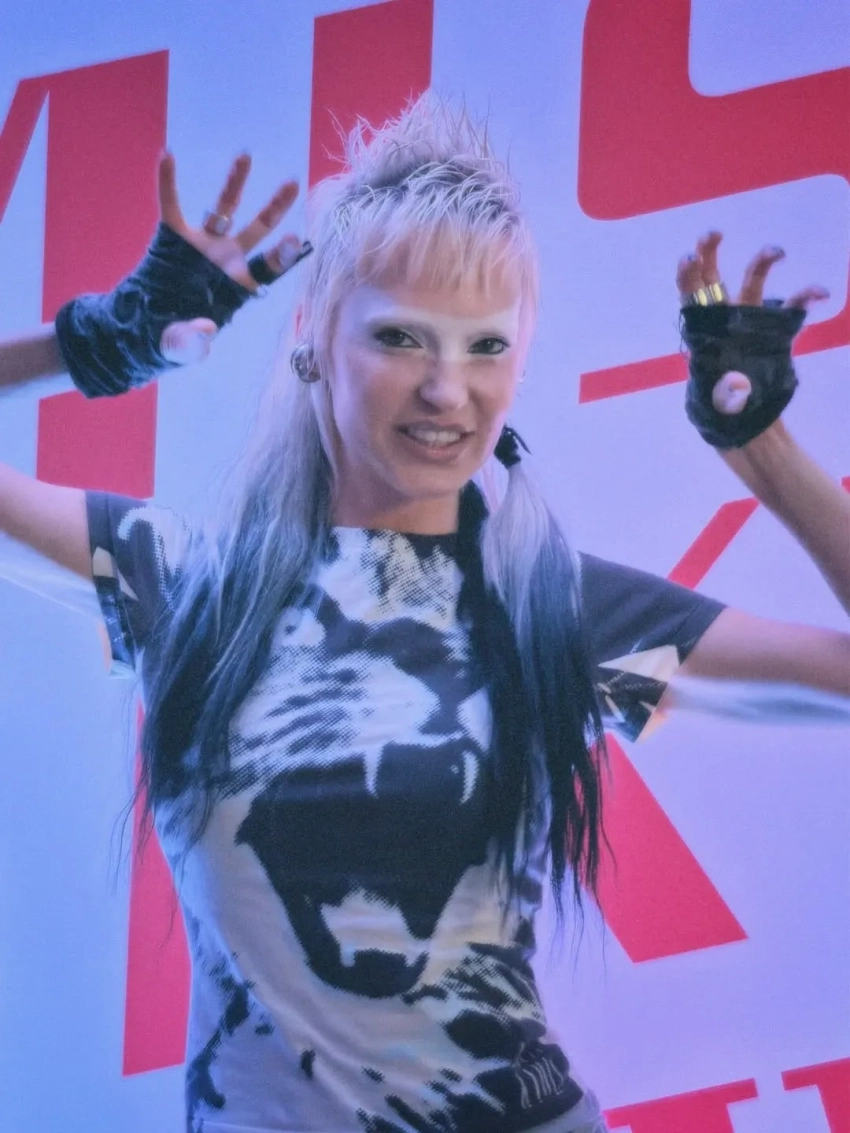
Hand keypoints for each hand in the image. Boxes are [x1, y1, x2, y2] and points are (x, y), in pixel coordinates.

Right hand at [157, 153, 302, 364]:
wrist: (145, 327)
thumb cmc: (175, 339)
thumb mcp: (183, 346)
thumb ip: (194, 343)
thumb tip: (206, 331)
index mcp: (239, 286)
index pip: (268, 269)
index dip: (282, 256)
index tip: (296, 239)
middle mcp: (227, 260)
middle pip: (258, 230)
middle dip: (275, 208)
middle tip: (292, 183)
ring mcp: (203, 244)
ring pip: (224, 208)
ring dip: (234, 182)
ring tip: (245, 155)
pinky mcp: (174, 235)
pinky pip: (171, 204)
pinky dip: (168, 181)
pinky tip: (167, 156)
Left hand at [676, 233, 828, 414]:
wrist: (745, 413)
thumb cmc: (721, 399)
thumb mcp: (712, 390)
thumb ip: (720, 380)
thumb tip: (731, 377)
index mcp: (703, 327)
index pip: (690, 295)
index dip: (687, 276)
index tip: (688, 257)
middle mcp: (723, 316)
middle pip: (712, 276)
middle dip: (710, 250)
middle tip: (713, 232)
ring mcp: (750, 319)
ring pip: (754, 282)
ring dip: (763, 260)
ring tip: (777, 250)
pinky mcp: (774, 329)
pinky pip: (792, 307)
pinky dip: (805, 297)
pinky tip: (819, 293)